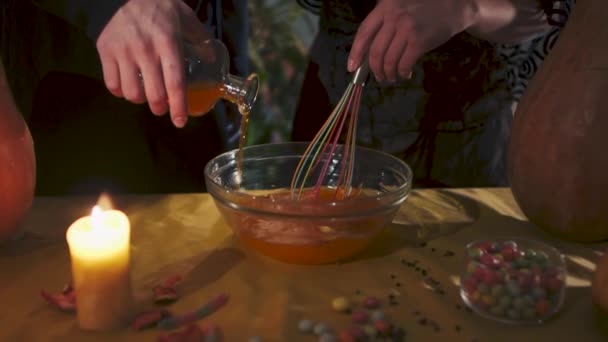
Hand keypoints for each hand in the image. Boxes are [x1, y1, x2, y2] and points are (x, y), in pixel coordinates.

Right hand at [96, 0, 210, 127]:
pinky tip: (127, 85)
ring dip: (140, 100)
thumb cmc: (159, 6)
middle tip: (163, 108)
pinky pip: (112, 84)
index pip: (175, 82)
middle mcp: (145, 50)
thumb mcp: (185, 18)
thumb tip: (212, 61)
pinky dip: (120, 91)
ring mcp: (123, 52)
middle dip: (160, 108)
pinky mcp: (105, 51)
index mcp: (168, 43)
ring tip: (145, 93)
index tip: (180, 122)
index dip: (178, 106)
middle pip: (153, 95)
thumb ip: (200, 39)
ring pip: (131, 94)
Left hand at [348, 0, 478, 82]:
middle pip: (375, 51)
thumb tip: (367, 53)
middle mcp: (393, 17)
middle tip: (379, 77)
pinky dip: (402, 72)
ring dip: (388, 73)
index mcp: (385, 7)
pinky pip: (404, 64)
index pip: (363, 33)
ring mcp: (406, 29)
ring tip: (392, 77)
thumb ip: (384, 23)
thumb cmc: (424, 9)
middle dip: (375, 69)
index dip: (356, 53)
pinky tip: (405, 74)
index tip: (352, 68)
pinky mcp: (419, 41)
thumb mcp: (400, 7)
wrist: (454, 6)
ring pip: (389, 60)